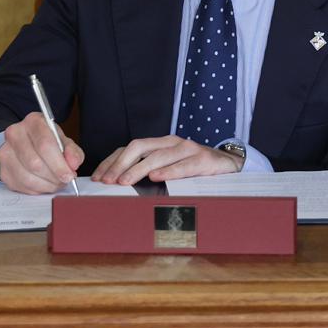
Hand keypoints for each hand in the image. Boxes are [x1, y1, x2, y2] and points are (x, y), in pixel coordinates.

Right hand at [0, 111, 85, 194]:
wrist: (26, 142)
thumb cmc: (47, 140)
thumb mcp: (63, 141)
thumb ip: (72, 151)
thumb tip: (73, 164)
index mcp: (33, 122)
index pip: (45, 145)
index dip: (59, 164)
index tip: (69, 175)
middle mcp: (15, 134)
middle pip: (35, 163)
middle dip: (53, 176)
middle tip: (64, 180)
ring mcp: (6, 153)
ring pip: (27, 177)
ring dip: (46, 185)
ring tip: (56, 183)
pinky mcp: (3, 170)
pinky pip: (21, 186)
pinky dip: (37, 189)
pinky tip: (44, 183)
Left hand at [92, 136, 240, 185]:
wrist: (229, 165)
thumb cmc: (194, 168)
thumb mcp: (169, 167)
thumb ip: (148, 170)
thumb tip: (117, 185)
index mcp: (160, 144)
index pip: (129, 148)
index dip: (112, 161)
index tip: (98, 178)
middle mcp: (172, 142)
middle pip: (139, 147)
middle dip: (120, 164)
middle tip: (107, 181)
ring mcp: (188, 149)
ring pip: (158, 156)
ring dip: (138, 169)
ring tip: (124, 181)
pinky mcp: (203, 160)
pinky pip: (183, 166)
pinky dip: (168, 172)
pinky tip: (156, 178)